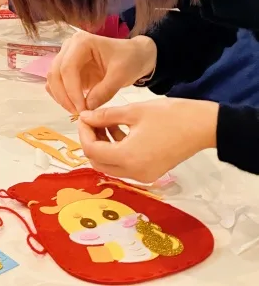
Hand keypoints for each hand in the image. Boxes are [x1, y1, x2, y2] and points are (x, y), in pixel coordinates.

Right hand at [46, 32, 157, 113]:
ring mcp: (66, 57)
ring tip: (77, 111)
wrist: (134, 56)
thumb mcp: (121, 75)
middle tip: (78, 114)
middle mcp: (69, 47)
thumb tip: (87, 108)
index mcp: (81, 42)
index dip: (72, 90)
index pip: (67, 68)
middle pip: (56, 73)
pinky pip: (57, 83)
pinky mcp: (68, 69)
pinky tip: (73, 105)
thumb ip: (104, 91)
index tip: (82, 109)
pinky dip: (61, 95)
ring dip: (61, 97)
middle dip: (64, 96)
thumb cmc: (129, 60)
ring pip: (53, 79)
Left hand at [77, 99, 218, 181]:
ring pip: (110, 165)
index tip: (83, 116)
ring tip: (105, 121)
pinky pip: (124, 165)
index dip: (83, 133)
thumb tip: (83, 117)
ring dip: (103, 145)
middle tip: (91, 120)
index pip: (92, 151)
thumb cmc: (169, 115)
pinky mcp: (151, 172)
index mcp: (128, 158)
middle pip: (98, 162)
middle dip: (90, 141)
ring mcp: (144, 175)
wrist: (202, 126)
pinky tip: (119, 129)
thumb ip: (104, 116)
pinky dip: (116, 149)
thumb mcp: (132, 111)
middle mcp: (134, 173)